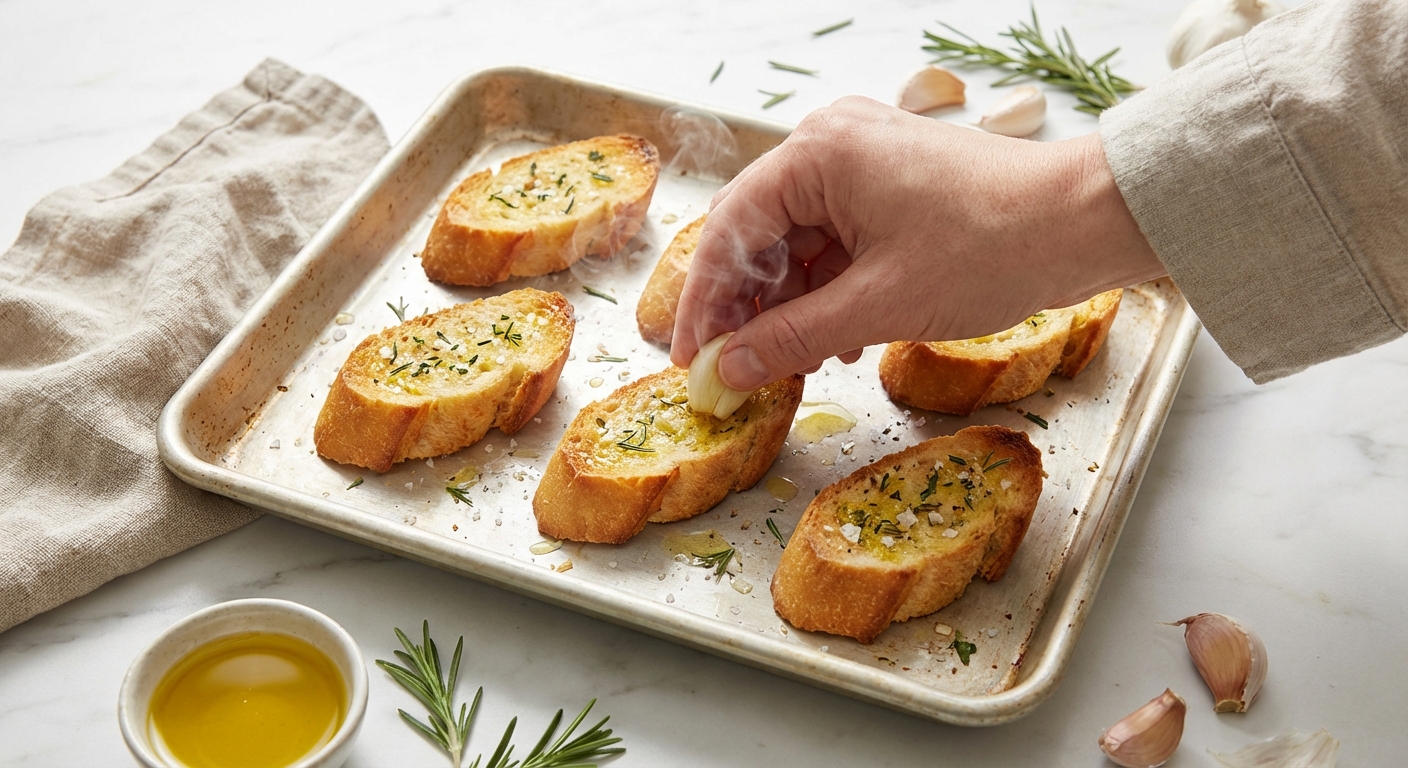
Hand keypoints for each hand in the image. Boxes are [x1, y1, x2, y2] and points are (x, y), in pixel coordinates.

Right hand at [668, 96, 1164, 389]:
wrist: (1086, 223)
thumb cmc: (990, 247)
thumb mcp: (878, 304)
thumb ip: (791, 338)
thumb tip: (728, 370)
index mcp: (818, 153)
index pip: (731, 230)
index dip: (705, 303)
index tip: (692, 360)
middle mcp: (832, 146)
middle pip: (759, 236)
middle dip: (748, 309)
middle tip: (732, 371)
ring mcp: (864, 166)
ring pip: (799, 246)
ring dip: (792, 308)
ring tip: (793, 366)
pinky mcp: (892, 191)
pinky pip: (837, 245)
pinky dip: (830, 294)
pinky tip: (836, 343)